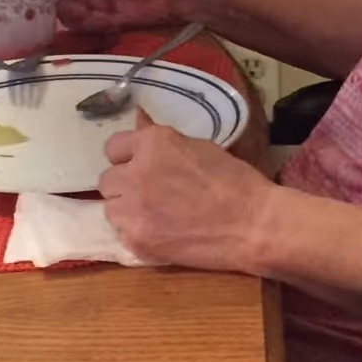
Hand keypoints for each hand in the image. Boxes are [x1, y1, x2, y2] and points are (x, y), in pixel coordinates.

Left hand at [98, 114, 276, 271]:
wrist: (254, 225)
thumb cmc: (235, 182)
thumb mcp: (200, 147)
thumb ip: (162, 141)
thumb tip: (138, 121)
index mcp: (152, 144)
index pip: (113, 148)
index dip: (129, 159)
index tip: (143, 168)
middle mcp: (135, 174)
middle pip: (107, 181)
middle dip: (126, 187)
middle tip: (152, 195)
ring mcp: (133, 210)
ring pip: (112, 210)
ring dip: (129, 212)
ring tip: (158, 217)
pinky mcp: (137, 240)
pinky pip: (124, 235)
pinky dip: (140, 235)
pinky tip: (165, 235)